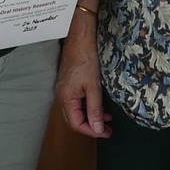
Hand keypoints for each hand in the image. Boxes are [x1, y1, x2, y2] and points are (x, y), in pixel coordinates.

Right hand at [54, 12, 110, 137]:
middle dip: (91, 126)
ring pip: (76, 110)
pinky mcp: (69, 82)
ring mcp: (64, 88)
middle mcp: (62, 95)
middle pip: (74, 119)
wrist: (80, 36)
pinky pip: (77, 101)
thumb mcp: (93, 86)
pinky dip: (89, 106)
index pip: (76, 124)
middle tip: (108, 130)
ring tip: (108, 118)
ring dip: (91, 116)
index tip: (106, 133)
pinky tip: (100, 105)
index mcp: (65, 98)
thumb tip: (98, 129)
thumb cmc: (86, 59)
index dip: (91, 131)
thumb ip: (95, 109)